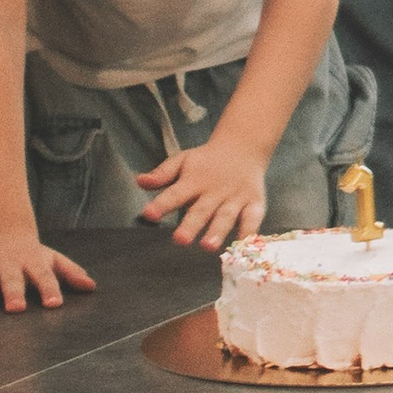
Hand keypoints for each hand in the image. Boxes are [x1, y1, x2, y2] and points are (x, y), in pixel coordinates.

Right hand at [0, 222, 96, 313]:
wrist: (2, 233)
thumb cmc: (32, 255)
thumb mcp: (52, 259)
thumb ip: (71, 273)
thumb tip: (91, 286)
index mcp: (32, 262)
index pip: (44, 276)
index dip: (50, 289)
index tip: (54, 304)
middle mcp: (9, 264)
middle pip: (12, 280)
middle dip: (14, 293)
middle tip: (16, 308)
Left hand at [137, 130, 271, 250]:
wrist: (243, 146)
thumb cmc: (207, 160)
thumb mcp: (182, 160)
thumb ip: (162, 174)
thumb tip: (139, 181)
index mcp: (194, 180)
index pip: (175, 193)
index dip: (162, 204)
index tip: (149, 214)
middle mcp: (214, 190)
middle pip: (201, 209)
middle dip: (191, 225)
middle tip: (180, 240)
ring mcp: (236, 197)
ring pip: (226, 216)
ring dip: (218, 231)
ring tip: (207, 246)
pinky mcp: (254, 202)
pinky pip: (253, 218)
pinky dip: (249, 232)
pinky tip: (242, 245)